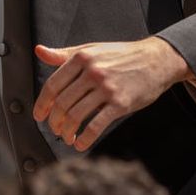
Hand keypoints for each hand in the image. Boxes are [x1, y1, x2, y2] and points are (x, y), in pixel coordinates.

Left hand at [33, 37, 191, 150]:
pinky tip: (80, 144)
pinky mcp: (121, 103)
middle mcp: (92, 72)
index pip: (53, 85)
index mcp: (82, 58)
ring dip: (66, 131)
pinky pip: (96, 125)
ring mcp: (107, 88)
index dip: (42, 104)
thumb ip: (64, 54)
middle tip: (54, 129)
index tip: (39, 116)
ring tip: (66, 137)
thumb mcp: (91, 50)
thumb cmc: (121, 55)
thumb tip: (39, 51)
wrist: (157, 60)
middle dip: (54, 121)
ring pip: (76, 115)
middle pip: (62, 103)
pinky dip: (85, 138)